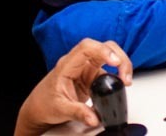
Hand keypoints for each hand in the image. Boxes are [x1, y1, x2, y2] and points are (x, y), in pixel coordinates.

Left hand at [14, 39, 131, 134]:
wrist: (39, 108)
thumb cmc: (44, 103)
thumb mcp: (60, 109)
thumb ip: (78, 113)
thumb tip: (94, 118)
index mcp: (67, 65)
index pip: (86, 48)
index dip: (103, 50)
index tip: (115, 62)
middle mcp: (78, 63)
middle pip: (103, 47)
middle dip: (118, 57)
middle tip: (125, 75)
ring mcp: (86, 68)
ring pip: (108, 56)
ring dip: (121, 65)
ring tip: (125, 81)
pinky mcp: (92, 76)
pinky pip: (109, 70)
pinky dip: (117, 75)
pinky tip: (121, 84)